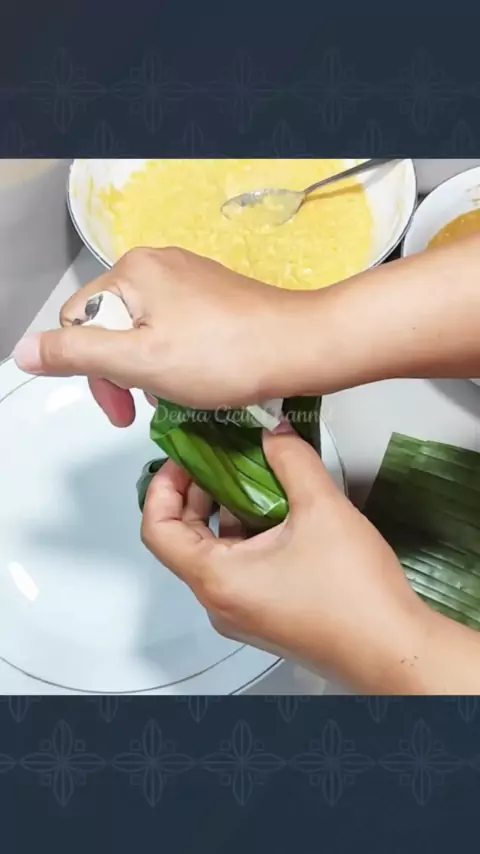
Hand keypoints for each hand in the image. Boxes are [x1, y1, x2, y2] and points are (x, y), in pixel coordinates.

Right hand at [13, 247, 302, 426]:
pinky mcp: (213, 294)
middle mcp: (158, 264)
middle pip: (111, 325)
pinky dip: (176, 356)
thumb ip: (77, 354)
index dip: (91, 372)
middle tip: (145, 409)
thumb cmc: (225, 357)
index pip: (79, 323)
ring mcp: (188, 277)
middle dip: (122, 372)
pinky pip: (174, 327)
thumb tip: (25, 350)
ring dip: (149, 368)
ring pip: (143, 330)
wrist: (301, 348)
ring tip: (177, 394)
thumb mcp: (139, 361)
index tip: (120, 410)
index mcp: (133, 273)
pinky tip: (197, 377)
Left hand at [140, 422, 432, 693]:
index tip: (184, 458)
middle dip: (197, 492)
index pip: (158, 529)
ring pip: (215, 553)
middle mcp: (220, 602)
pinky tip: (278, 507)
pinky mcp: (267, 615)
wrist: (393, 649)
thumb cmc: (354, 595)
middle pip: (184, 539)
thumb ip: (291, 460)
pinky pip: (240, 568)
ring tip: (252, 473)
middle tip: (217, 456)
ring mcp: (243, 612)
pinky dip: (248, 533)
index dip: (164, 486)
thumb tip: (275, 433)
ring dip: (227, 510)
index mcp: (216, 580)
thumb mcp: (321, 509)